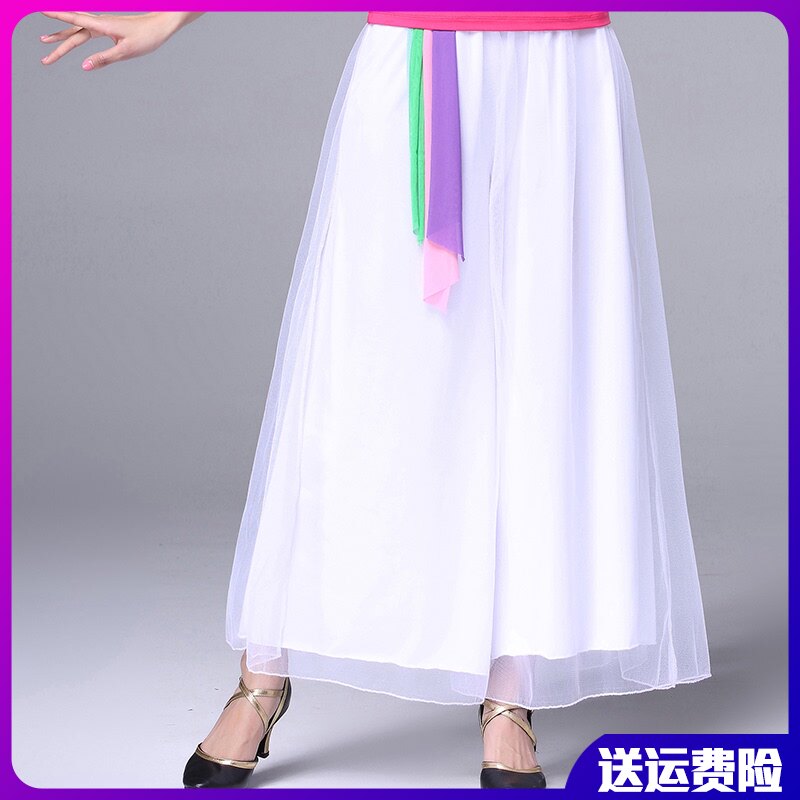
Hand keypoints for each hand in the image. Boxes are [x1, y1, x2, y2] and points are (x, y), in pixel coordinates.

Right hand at [39, 11, 203, 70]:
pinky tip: (70, 36)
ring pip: (78, 30)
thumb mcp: (125, 52)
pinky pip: (86, 30)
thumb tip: (84, 67)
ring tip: (46, 41)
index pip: (73, 21)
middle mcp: (99, 22)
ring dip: (62, 36)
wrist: (160, 25)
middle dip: (57, 43)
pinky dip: (75, 33)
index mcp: (102, 25)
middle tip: (45, 60)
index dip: (56, 16)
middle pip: (73, 33)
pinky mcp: (108, 27)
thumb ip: (103, 59)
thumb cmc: (146, 37)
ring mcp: (103, 24)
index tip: (39, 10)